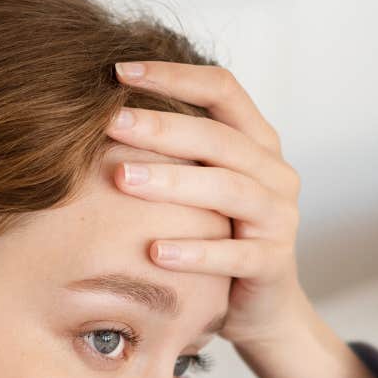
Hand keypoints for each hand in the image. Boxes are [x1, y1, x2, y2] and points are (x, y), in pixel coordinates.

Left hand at [106, 60, 311, 356]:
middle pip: (221, 138)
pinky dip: (195, 252)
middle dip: (163, 128)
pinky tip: (153, 252)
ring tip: (123, 180)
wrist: (261, 306)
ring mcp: (280, 218)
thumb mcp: (199, 185)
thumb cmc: (217, 235)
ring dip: (174, 183)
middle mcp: (275, 172)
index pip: (221, 89)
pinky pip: (235, 255)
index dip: (173, 75)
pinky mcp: (274, 264)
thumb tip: (98, 112)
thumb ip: (172, 151)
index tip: (119, 71)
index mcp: (257, 142)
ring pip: (230, 190)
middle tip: (112, 123)